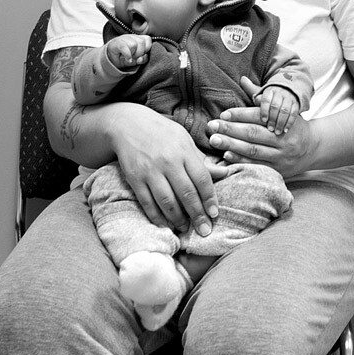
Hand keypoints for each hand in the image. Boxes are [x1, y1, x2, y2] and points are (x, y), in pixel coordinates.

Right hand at [107, 34, 151, 71]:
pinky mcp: (116, 43)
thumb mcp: (136, 60)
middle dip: (140, 53)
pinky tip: (128, 59)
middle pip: (141, 42)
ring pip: (133, 44)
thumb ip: (142, 59)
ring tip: (129, 57)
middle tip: (134, 57)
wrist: (110, 60)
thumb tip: (141, 59)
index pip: (147, 39)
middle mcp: (131, 37)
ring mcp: (123, 39)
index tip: (141, 54)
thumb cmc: (124, 58)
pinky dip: (127, 55)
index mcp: (137, 38)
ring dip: (132, 54)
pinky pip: (124, 47)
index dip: (147, 48)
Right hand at [109, 104, 228, 235]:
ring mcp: (150, 171)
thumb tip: (224, 173)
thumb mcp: (184, 140)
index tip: (214, 214)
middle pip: (186, 193)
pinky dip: (156, 217)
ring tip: (185, 229)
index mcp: (184, 151)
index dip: (209, 198)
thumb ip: (201, 160)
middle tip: (205, 230)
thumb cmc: (162, 132)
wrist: (128, 124)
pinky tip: (165, 225)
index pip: (202, 179)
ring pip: (167, 201)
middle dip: (197, 215)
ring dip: (178, 219)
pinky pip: (147, 203)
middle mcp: (168, 161)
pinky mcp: (135, 178)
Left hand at [207, 77, 313, 177]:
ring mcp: (281, 156)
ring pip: (253, 150)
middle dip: (231, 130)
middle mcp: (282, 138)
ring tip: (215, 140)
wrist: (314, 148)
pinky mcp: (278, 170)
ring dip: (232, 145)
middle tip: (212, 126)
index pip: (258, 116)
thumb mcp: (281, 108)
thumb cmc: (292, 125)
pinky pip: (257, 166)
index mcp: (283, 120)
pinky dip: (241, 161)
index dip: (240, 115)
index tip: (223, 114)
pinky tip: (226, 156)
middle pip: (253, 133)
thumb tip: (243, 79)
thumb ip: (260, 96)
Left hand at [256, 85, 299, 134]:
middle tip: (270, 129)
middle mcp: (280, 92)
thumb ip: (254, 93)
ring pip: (285, 111)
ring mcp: (289, 98)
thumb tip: (244, 85)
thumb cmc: (273, 95)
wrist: (291, 90)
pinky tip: (285, 130)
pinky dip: (289, 123)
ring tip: (277, 132)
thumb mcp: (264, 93)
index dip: (264, 110)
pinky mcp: (297, 104)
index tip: (263, 120)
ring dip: (280, 122)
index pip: (266, 100)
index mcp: (270, 90)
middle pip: (275, 106)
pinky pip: (293, 113)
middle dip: (272, 119)